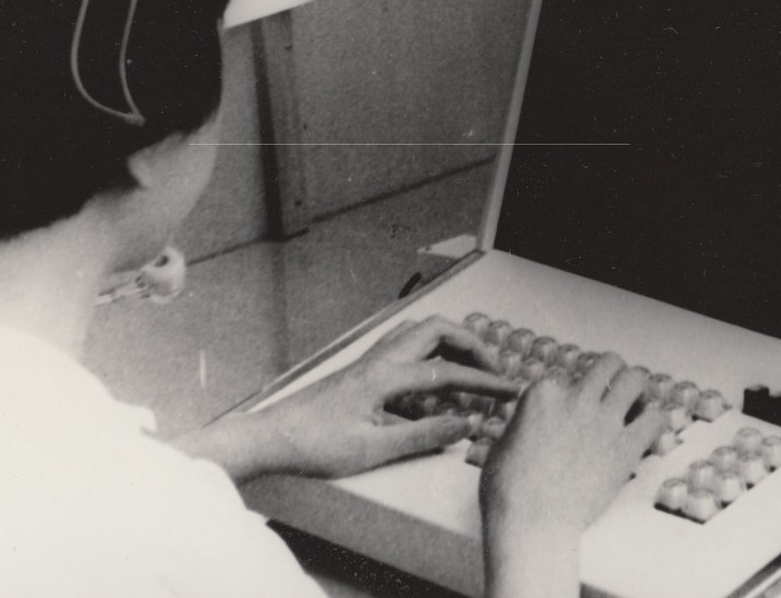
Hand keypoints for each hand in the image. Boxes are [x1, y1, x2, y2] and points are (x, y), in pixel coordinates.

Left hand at [178, 316, 520, 482]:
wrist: (270, 438)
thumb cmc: (315, 445)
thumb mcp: (373, 449)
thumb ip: (423, 435)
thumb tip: (464, 424)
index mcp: (386, 376)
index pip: (449, 372)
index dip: (484, 382)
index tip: (510, 392)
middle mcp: (380, 359)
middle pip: (439, 330)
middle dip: (473, 345)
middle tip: (493, 369)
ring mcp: (370, 361)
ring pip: (420, 331)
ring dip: (451, 342)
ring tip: (470, 366)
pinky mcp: (362, 370)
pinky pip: (405, 345)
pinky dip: (429, 351)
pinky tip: (431, 377)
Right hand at [481, 355, 666, 594]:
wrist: (531, 523)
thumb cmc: (508, 493)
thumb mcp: (504, 444)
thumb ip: (524, 424)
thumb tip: (530, 426)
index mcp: (542, 394)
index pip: (565, 379)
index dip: (570, 397)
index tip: (570, 414)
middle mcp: (576, 398)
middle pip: (608, 364)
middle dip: (612, 374)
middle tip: (613, 391)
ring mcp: (603, 420)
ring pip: (635, 379)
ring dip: (637, 389)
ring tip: (634, 405)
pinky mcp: (625, 447)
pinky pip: (655, 419)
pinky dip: (655, 422)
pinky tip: (647, 433)